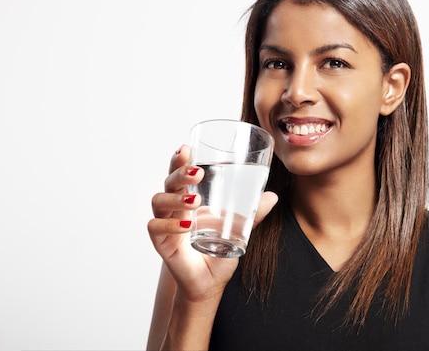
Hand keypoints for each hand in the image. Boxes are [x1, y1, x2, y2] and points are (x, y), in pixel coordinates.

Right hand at [147, 145, 277, 301]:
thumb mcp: (239, 228)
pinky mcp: (161, 242)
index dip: (180, 159)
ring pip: (159, 201)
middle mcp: (174, 206)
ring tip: (195, 201)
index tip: (187, 148)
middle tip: (196, 172)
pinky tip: (185, 225)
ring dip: (175, 198)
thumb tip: (273, 196)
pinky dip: (169, 225)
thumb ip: (253, 213)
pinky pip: (155, 227)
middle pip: (168, 181)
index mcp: (189, 197)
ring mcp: (165, 223)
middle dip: (179, 173)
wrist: (211, 280)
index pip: (179, 172)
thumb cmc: (219, 248)